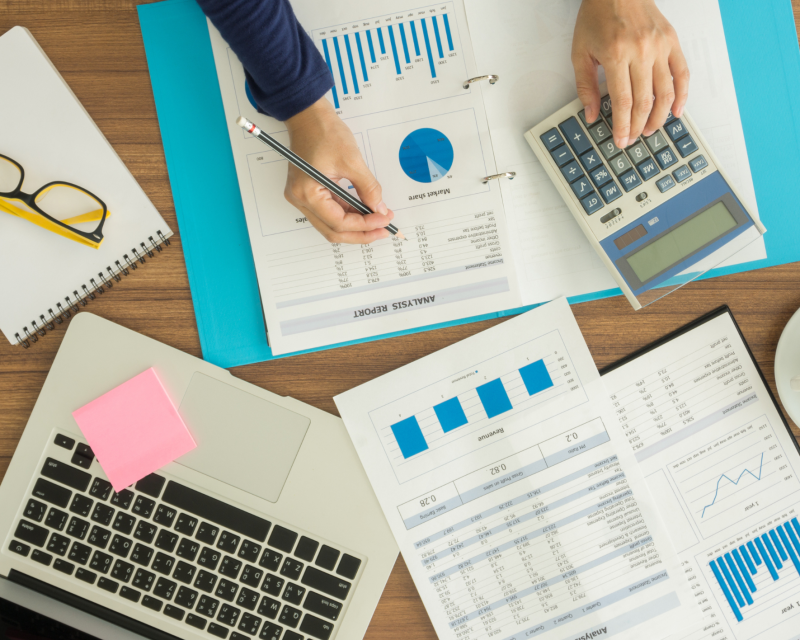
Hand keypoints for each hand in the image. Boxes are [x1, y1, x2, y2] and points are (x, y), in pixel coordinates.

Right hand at [284, 97, 393, 243]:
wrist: (309, 116)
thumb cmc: (324, 132)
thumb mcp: (352, 160)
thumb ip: (368, 188)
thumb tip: (379, 209)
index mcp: (307, 193)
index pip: (339, 222)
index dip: (364, 226)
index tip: (384, 221)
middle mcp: (300, 199)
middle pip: (333, 230)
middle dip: (360, 233)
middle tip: (383, 230)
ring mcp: (302, 197)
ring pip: (331, 224)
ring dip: (355, 226)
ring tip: (378, 221)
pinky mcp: (309, 192)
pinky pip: (330, 212)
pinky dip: (348, 214)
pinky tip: (365, 213)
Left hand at [572, 0, 689, 148]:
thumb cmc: (598, 16)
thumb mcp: (580, 52)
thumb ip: (585, 86)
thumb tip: (591, 114)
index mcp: (616, 54)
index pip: (623, 102)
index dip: (623, 126)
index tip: (621, 140)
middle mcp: (641, 51)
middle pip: (645, 101)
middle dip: (639, 126)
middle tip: (633, 139)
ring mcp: (660, 46)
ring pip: (665, 92)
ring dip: (659, 116)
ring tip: (650, 129)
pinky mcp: (672, 41)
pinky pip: (682, 73)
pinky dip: (681, 95)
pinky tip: (676, 111)